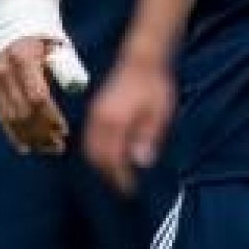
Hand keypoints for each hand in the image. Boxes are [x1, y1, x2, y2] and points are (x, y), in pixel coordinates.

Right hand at [0, 37, 75, 154]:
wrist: (16, 19)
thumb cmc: (46, 36)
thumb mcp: (58, 46)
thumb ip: (66, 66)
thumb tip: (76, 88)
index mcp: (23, 58)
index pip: (37, 96)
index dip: (51, 117)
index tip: (65, 130)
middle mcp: (4, 70)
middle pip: (23, 111)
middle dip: (42, 132)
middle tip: (60, 146)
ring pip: (11, 117)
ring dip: (30, 137)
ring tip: (50, 149)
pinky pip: (1, 115)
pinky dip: (13, 133)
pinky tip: (27, 147)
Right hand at [85, 45, 174, 195]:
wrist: (142, 59)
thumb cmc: (155, 86)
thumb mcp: (160, 113)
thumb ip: (149, 137)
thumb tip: (141, 162)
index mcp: (115, 121)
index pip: (112, 158)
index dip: (120, 177)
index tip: (130, 190)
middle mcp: (99, 119)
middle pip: (96, 156)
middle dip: (107, 174)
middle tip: (122, 186)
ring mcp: (94, 114)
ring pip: (89, 148)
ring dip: (99, 164)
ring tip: (115, 175)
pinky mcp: (95, 110)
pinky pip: (88, 138)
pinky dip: (95, 152)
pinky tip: (108, 156)